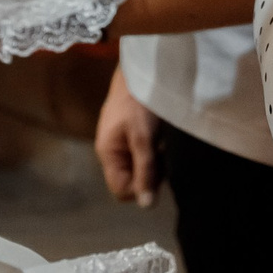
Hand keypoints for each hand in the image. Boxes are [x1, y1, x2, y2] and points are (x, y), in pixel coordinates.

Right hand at [94, 66, 159, 206]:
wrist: (143, 67)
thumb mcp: (143, 138)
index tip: (158, 173)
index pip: (121, 190)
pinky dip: (155, 149)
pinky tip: (164, 137)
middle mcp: (112, 150)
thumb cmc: (139, 103)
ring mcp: (122, 140)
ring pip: (139, 165)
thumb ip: (145, 171)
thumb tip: (145, 206)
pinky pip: (143, 151)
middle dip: (150, 173)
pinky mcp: (132, 130)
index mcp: (108, 153)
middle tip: (163, 155)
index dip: (140, 188)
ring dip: (155, 160)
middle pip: (131, 178)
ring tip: (165, 144)